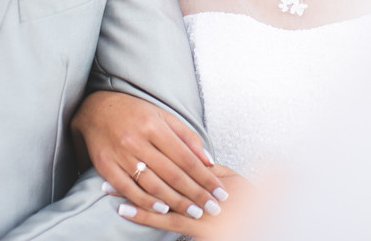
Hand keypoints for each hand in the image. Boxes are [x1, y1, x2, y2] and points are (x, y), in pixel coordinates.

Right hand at [71, 90, 226, 218]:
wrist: (95, 109)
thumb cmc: (135, 112)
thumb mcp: (163, 116)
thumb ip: (187, 137)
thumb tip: (208, 161)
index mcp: (154, 126)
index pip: (186, 158)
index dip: (205, 177)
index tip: (220, 191)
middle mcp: (138, 141)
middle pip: (172, 174)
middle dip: (196, 194)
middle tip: (213, 208)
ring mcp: (121, 155)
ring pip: (153, 184)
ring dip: (176, 202)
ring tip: (194, 212)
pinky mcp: (106, 166)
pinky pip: (128, 189)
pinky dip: (146, 201)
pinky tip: (162, 209)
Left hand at [116, 164, 254, 240]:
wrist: (264, 218)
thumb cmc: (247, 200)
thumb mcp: (229, 179)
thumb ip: (211, 169)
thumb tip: (196, 157)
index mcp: (205, 172)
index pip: (172, 159)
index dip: (148, 153)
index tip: (126, 145)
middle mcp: (200, 187)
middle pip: (161, 174)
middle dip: (135, 169)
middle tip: (110, 163)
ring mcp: (198, 206)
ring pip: (159, 194)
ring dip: (131, 190)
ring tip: (107, 187)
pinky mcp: (198, 226)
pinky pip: (165, 219)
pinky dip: (144, 213)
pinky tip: (124, 209)